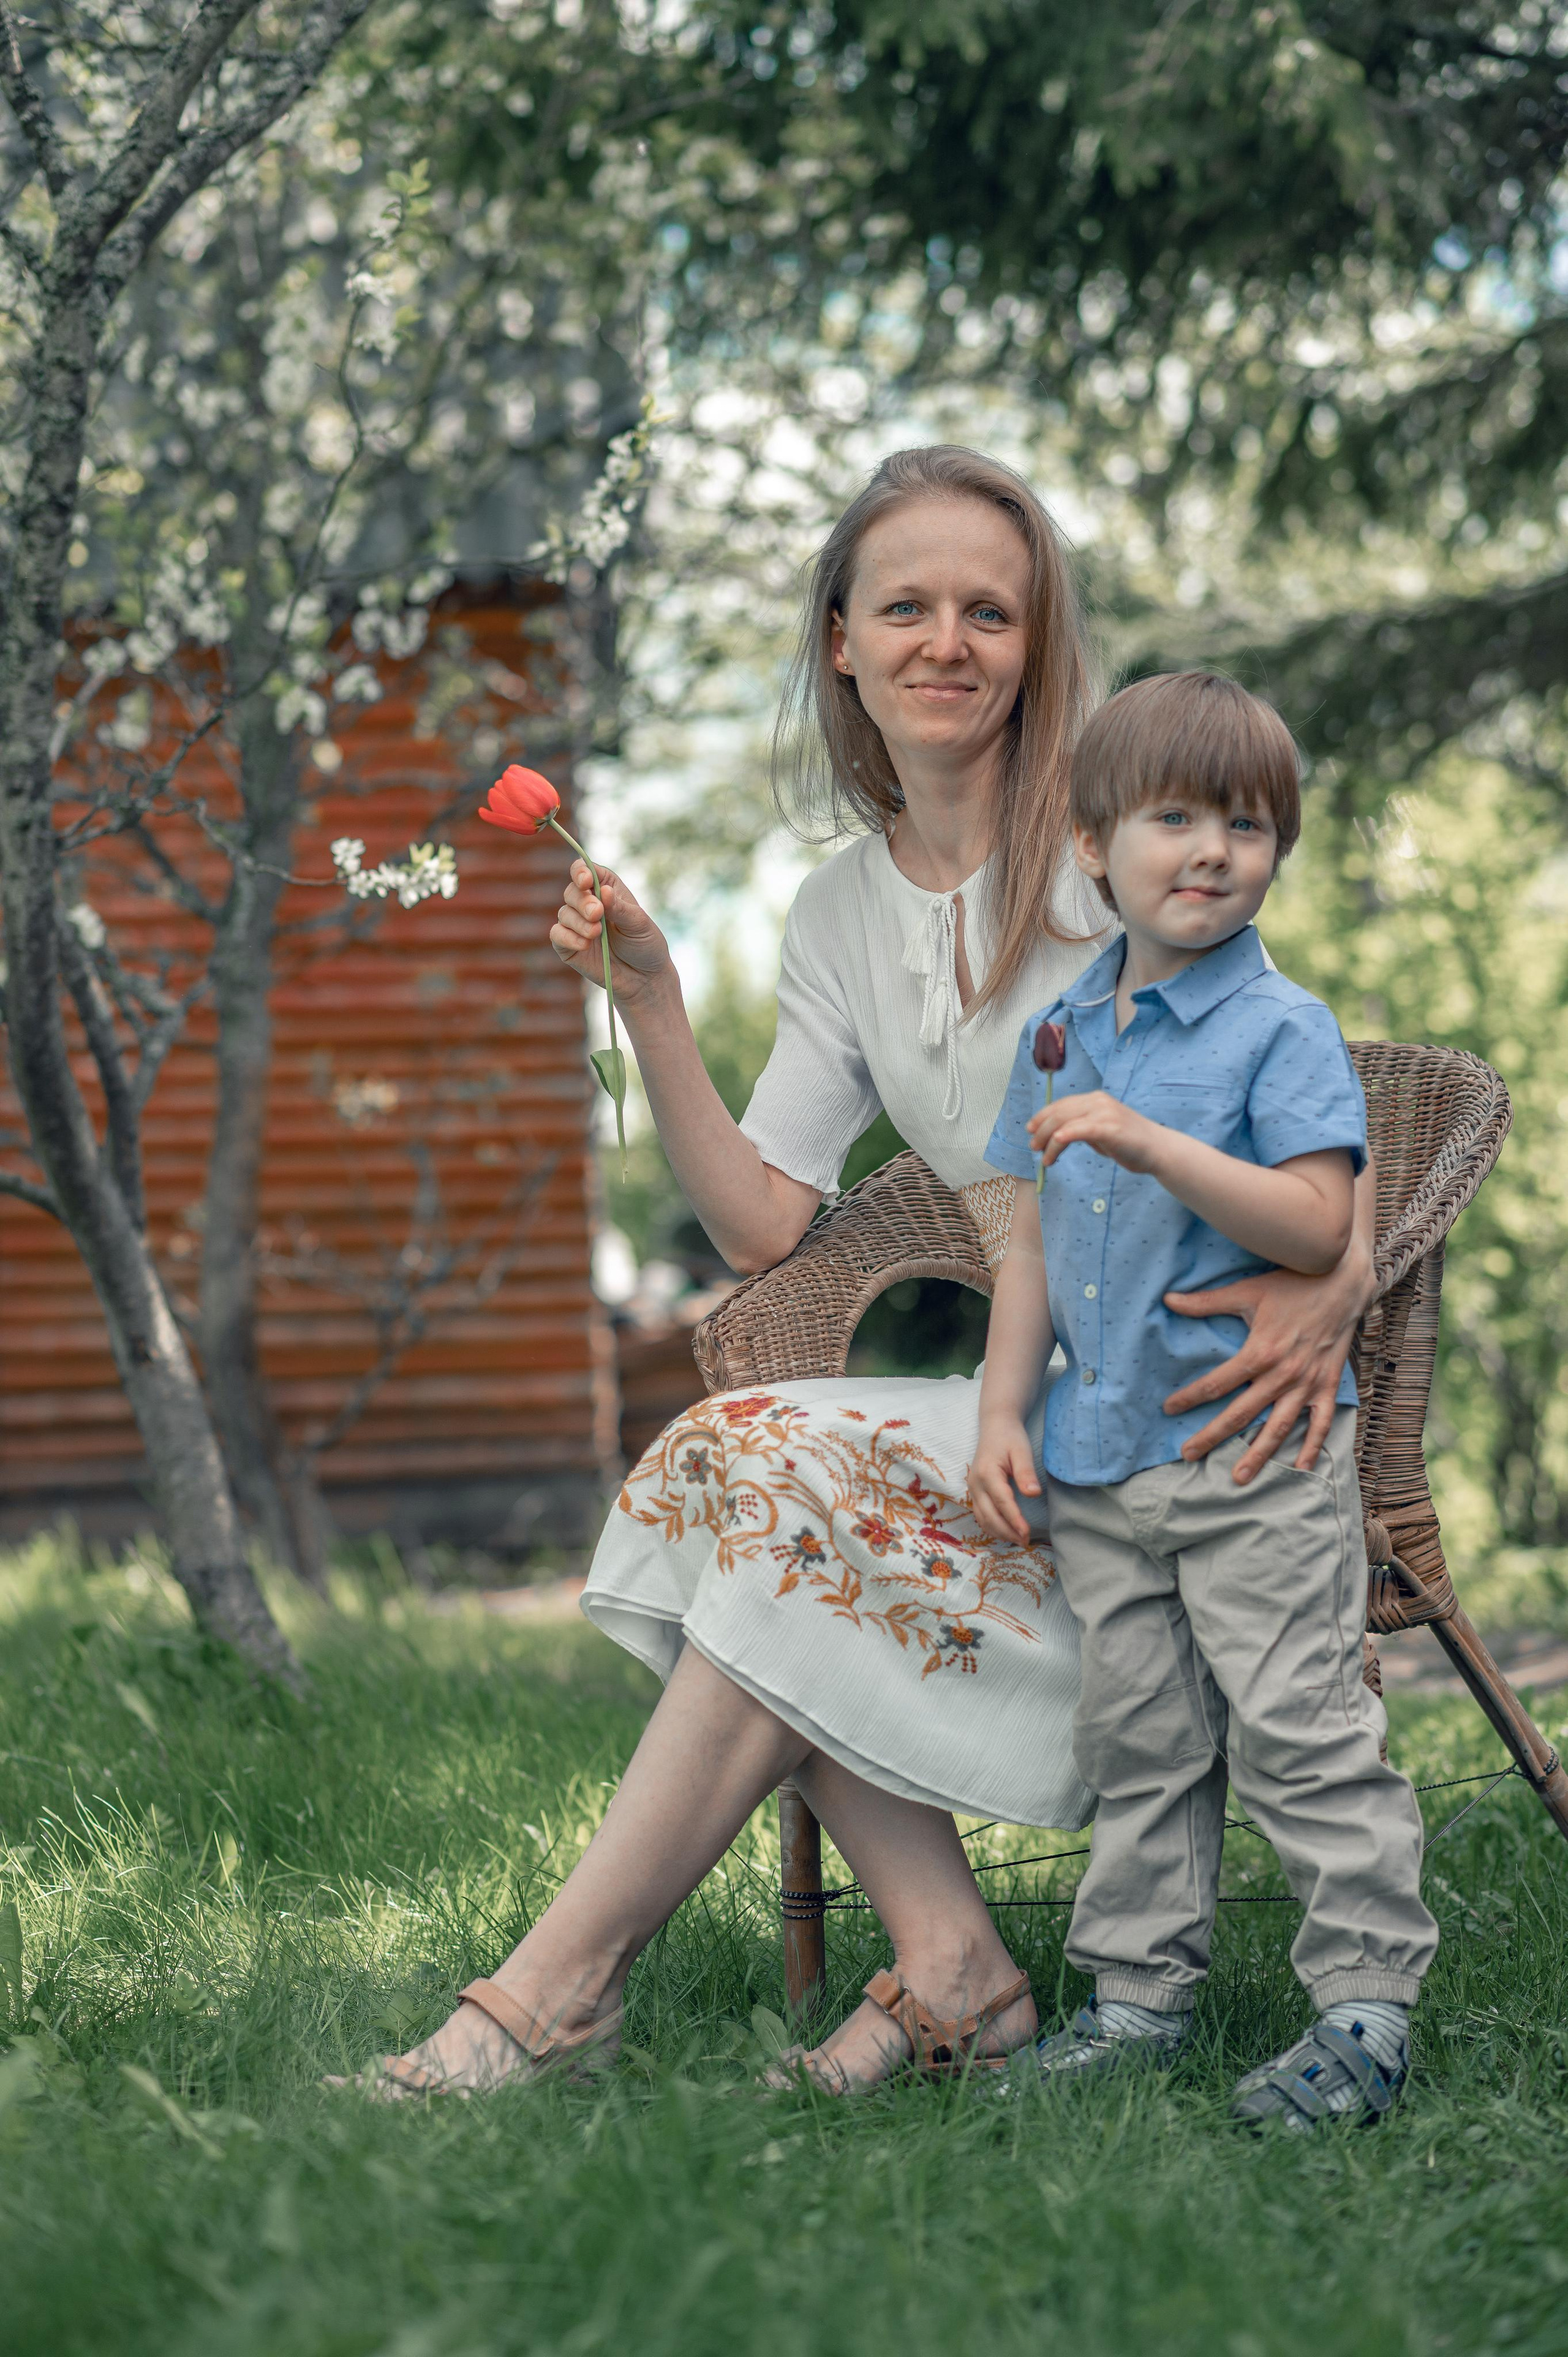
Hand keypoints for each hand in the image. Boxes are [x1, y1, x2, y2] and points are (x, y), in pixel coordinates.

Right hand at [550, 859, 672, 1009]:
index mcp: (606, 888)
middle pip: (572, 892)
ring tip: (597, 933)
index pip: (585, 870)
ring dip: (579, 923)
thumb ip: (620, 908)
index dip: (581, 872)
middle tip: (597, 914)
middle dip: (583, 902)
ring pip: (563, 913)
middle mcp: (588, 903)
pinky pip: (557, 935)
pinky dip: (568, 937)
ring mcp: (576, 924)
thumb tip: (603, 891)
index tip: (586, 880)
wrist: (643, 978)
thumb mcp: (639, 924)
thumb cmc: (644, 945)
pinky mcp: (568, 945)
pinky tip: (585, 944)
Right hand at [968, 1417, 1041, 1544]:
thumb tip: (1033, 1494)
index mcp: (987, 1473)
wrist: (995, 1427)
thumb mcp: (1021, 1450)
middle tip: (1026, 1542)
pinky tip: (1006, 1532)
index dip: (1015, 1521)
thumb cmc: (1010, 1437)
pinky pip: (980, 1515)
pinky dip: (992, 1527)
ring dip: (999, 1533)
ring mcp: (972, 1489)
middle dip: (1007, 1532)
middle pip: (989, 1516)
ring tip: (1018, 1540)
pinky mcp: (975, 1492)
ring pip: (982, 1519)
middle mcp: (975, 1483)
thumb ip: (1026, 1472)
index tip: (1027, 1534)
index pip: (1002, 1503)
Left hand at [1028, 1090, 1164, 1174]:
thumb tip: (1060, 1135)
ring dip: (1048, 1141)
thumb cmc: (1130, 1143)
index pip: (1061, 1104)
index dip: (1043, 1116)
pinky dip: (1062, 1138)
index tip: (1031, 1129)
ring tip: (1044, 1158)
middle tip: (1033, 1147)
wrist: (1157, 1149)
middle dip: (1041, 1130)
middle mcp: (1098, 1101)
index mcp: (1096, 1099)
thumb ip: (1084, 1128)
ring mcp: (1104, 1113)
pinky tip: (1053, 1147)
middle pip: (1059, 1112)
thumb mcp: (1102, 1131)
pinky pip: (1078, 1130)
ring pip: (1064, 1123)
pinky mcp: (1108, 1128)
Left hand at [1162, 1242, 1374, 1483]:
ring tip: (1239, 1477)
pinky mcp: (1327, 1386)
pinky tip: (1300, 1467)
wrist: (1342, 1282)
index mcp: (1259, 1352)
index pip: (1216, 1384)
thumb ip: (1207, 1301)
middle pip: (1240, 1413)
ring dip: (1258, 1455)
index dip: (1190, 1398)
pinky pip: (1320, 1423)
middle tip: (1188, 1455)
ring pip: (1278, 1427)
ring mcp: (1306, 1384)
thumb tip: (1167, 1299)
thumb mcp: (1247, 1290)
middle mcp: (1282, 1375)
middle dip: (1212, 1436)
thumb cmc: (1292, 1284)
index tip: (1168, 1409)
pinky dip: (1311, 1446)